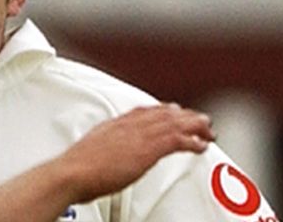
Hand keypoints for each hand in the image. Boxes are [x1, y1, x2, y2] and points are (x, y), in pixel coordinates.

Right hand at [59, 103, 214, 202]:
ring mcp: (139, 135)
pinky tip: (201, 145)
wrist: (74, 172)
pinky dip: (193, 141)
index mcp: (115, 124)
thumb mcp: (91, 150)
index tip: (173, 112)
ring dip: (195, 126)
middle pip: (164, 113)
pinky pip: (178, 140)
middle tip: (199, 120)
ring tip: (208, 130)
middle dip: (184, 116)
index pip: (144, 111)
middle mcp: (129, 125)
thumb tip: (104, 155)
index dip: (162, 110)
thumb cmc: (77, 168)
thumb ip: (104, 148)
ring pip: (175, 123)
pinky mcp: (148, 149)